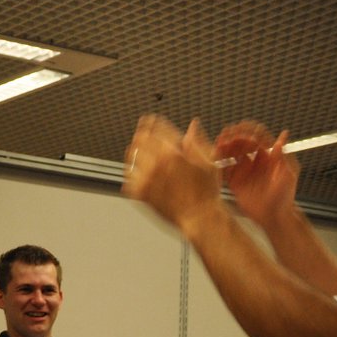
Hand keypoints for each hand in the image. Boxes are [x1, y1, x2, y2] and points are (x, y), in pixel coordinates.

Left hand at [122, 115, 223, 229]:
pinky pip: (128, 175)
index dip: (153, 121)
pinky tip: (134, 167)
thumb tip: (193, 125)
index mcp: (173, 152)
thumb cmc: (206, 192)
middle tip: (142, 130)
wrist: (199, 217)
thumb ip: (197, 141)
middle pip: (141, 139)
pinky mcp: (139, 192)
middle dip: (142, 132)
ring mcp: (146, 178)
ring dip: (135, 148)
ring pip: (132, 155)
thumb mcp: (209, 161)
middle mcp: (156, 163)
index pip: (156, 129)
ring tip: (137, 146)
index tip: (151, 119)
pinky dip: (131, 169)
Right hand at [215, 122, 298, 230]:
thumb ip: (282, 155)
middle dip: (234, 138)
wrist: (274, 216)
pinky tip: (215, 158)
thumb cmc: (285, 196)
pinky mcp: (235, 183)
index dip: (249, 132)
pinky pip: (225, 171)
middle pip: (243, 145)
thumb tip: (283, 136)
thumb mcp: (288, 173)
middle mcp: (255, 162)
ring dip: (225, 148)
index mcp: (269, 158)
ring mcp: (244, 172)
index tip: (241, 128)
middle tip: (226, 135)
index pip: (257, 139)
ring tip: (218, 143)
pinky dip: (220, 163)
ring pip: (233, 155)